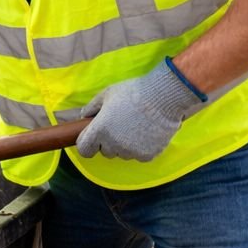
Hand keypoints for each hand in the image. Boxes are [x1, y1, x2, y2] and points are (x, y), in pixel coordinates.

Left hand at [75, 62, 204, 161]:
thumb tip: (84, 115)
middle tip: (120, 126)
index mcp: (99, 130)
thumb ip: (92, 107)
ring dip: (125, 145)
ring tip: (136, 126)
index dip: (88, 144)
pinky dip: (142, 148)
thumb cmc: (133, 92)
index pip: (84, 149)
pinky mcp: (147, 155)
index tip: (94, 139)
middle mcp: (113, 144)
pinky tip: (147, 132)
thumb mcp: (107, 94)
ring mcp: (131, 152)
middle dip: (109, 142)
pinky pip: (139, 155)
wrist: (163, 97)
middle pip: (105, 152)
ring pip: (122, 154)